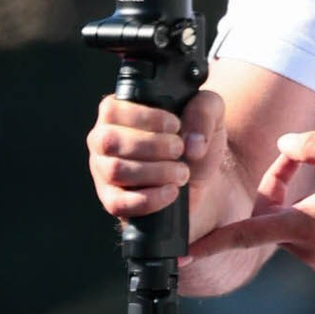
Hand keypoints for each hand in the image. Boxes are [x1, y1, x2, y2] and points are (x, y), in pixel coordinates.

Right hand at [88, 87, 221, 222]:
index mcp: (118, 112)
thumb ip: (205, 109)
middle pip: (109, 141)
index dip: (145, 118)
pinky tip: (172, 192)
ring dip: (156, 172)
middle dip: (153, 146)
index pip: (111, 110)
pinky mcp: (112, 201)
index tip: (175, 126)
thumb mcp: (210, 113)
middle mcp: (103, 140)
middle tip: (179, 150)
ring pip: (115, 170)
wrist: (202, 180)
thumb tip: (192, 143)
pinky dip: (150, 199)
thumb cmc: (195, 140)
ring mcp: (104, 172)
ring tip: (182, 173)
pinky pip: (117, 204)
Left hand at [184, 128, 314, 279]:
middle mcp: (310, 252)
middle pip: (275, 220)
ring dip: (304, 207)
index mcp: (306, 226)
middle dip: (279, 190)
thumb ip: (311, 146)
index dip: (215, 240)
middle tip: (299, 161)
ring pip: (297, 231)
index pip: (248, 233)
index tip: (189, 251)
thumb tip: (284, 145)